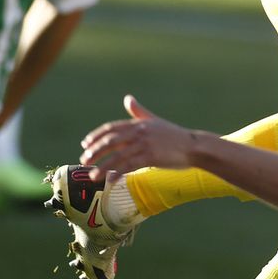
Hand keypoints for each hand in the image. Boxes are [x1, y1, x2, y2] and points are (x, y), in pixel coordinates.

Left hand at [79, 95, 199, 180]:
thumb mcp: (154, 121)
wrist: (193, 146)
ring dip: (103, 166)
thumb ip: (139, 112)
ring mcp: (145, 144)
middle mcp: (140, 132)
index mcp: (139, 124)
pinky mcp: (151, 157)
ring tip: (92, 176)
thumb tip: (127, 98)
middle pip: (111, 141)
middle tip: (84, 160)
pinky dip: (119, 172)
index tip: (85, 145)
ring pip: (118, 156)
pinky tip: (110, 179)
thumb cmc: (173, 135)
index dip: (96, 136)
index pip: (111, 128)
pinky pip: (130, 166)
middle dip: (95, 151)